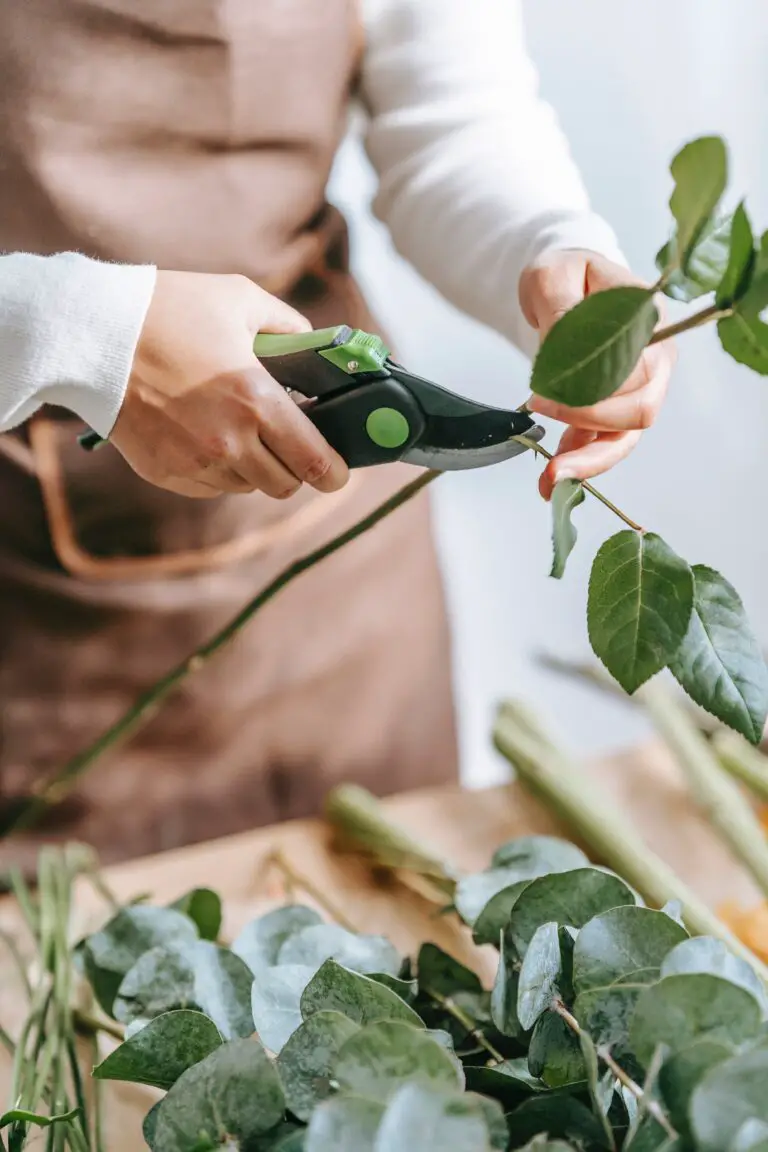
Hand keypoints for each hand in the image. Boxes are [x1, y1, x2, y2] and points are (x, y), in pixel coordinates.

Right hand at [110, 271, 348, 498]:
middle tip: (288, 442)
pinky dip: (217, 469)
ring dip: (253, 467)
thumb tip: (313, 341)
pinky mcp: (166, 473)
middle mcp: (229, 442)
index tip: (338, 472)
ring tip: (238, 429)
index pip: (314, 461)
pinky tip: (204, 435)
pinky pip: (209, 487)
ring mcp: (195, 463)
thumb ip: (287, 324)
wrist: (92, 335)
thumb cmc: (168, 310)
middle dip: (294, 467)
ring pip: (246, 487)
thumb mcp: (238, 299)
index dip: (334, 473)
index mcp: (256, 401)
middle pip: (284, 485)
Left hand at [519, 251, 675, 499]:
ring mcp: (640, 388)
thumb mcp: (554, 277)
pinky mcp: (614, 410)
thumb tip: (565, 349)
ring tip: (550, 479)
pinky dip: (579, 463)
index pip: (638, 369)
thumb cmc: (565, 275)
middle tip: (538, 416)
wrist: (563, 285)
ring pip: (625, 437)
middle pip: (639, 410)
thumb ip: (563, 312)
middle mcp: (656, 359)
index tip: (542, 393)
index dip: (593, 390)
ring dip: (588, 462)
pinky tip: (551, 474)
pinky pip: (604, 446)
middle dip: (590, 426)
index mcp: (649, 322)